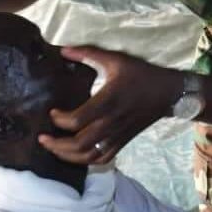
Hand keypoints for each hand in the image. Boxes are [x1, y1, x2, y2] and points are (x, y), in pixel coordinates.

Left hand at [37, 46, 180, 164]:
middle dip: (56, 145)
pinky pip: (103, 159)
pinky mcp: (123, 141)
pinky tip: (76, 155)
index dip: (60, 120)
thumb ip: (89, 54)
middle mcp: (111, 123)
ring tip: (54, 149)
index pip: (77, 120)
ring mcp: (118, 135)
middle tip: (43, 138)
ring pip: (89, 156)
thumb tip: (63, 50)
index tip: (53, 111)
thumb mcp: (116, 59)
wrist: (168, 92)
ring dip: (68, 156)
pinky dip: (87, 161)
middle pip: (79, 144)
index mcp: (108, 102)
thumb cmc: (141, 74)